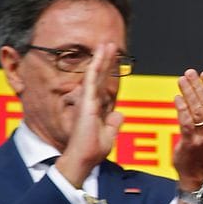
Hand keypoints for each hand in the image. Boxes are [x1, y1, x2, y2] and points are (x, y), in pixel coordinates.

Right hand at [57, 43, 124, 186]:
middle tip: (110, 45)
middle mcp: (90, 102)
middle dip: (105, 61)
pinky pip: (91, 80)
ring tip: (107, 44)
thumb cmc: (92, 151)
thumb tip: (119, 114)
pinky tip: (100, 55)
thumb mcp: (108, 135)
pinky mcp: (86, 102)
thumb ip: (113, 124)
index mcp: (96, 108)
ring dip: (101, 59)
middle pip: (100, 77)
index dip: (108, 73)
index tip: (113, 61)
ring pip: (95, 75)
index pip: (104, 86)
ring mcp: (87, 101)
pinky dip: (96, 67)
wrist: (83, 159)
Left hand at [172, 69, 202, 201]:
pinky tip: (177, 98)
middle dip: (198, 87)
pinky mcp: (189, 143)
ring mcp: (202, 136)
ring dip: (189, 94)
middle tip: (190, 73)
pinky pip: (186, 124)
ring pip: (197, 111)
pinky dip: (182, 110)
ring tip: (182, 81)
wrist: (197, 171)